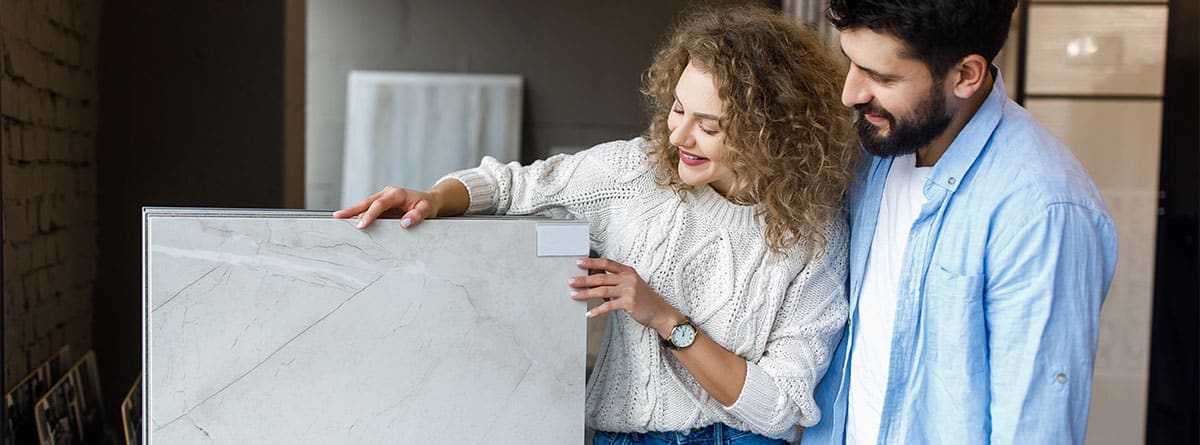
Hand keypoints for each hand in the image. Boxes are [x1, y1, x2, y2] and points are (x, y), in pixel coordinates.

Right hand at [332, 185, 439, 229]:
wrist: (429, 201)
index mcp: (396, 194)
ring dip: (352, 211)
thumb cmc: (428, 206)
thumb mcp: (427, 210)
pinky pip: (368, 209)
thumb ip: (417, 216)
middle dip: (351, 209)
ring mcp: (383, 198)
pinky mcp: (381, 204)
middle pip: (366, 202)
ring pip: (365, 205)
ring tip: (337, 218)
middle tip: (337, 217)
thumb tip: (405, 223)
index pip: (379, 204)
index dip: (370, 214)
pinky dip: (358, 214)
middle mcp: (387, 194)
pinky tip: (349, 220)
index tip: (362, 224)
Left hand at [569, 257, 684, 337]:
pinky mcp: (629, 302)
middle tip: (571, 281)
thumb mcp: (632, 286)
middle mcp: (628, 278)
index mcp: (628, 271)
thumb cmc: (645, 300)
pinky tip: (589, 313)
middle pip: (601, 277)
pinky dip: (597, 310)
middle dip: (583, 279)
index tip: (579, 262)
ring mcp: (629, 290)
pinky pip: (608, 306)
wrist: (661, 312)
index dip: (592, 262)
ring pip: (602, 290)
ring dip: (586, 293)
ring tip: (574, 295)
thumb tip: (596, 284)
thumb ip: (617, 283)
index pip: (606, 264)